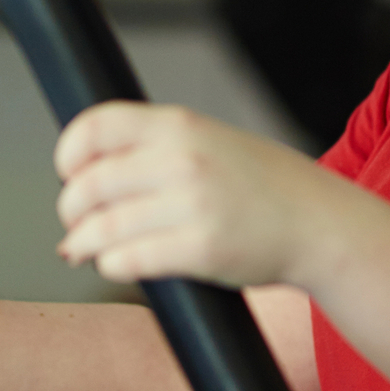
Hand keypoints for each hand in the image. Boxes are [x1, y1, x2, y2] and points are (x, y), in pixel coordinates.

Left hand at [53, 102, 363, 287]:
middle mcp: (183, 160)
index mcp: (181, 125)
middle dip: (71, 209)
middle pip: (89, 183)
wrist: (320, 224)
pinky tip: (117, 264)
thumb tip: (89, 167)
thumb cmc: (263, 186)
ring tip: (81, 249)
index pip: (96, 126)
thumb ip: (158, 145)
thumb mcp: (211, 141)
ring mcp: (192, 205)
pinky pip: (128, 260)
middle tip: (74, 223)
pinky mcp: (201, 250)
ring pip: (102, 227)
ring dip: (82, 243)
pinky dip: (112, 265)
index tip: (68, 173)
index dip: (69, 153)